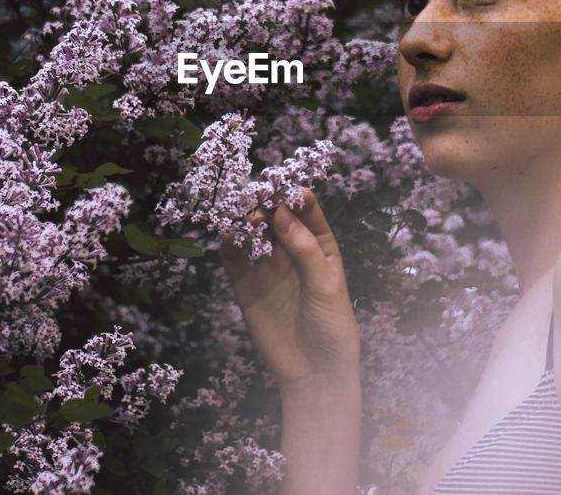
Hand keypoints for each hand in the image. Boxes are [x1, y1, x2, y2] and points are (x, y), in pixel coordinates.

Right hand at [218, 188, 360, 391]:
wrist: (314, 371)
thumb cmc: (331, 325)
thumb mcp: (325, 284)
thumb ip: (304, 248)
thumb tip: (281, 213)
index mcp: (319, 244)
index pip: (305, 210)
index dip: (293, 196)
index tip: (282, 189)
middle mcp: (292, 250)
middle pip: (275, 217)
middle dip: (264, 205)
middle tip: (257, 205)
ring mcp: (267, 267)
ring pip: (252, 234)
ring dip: (245, 221)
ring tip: (244, 221)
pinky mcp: (247, 285)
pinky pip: (234, 259)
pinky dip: (228, 244)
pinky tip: (228, 238)